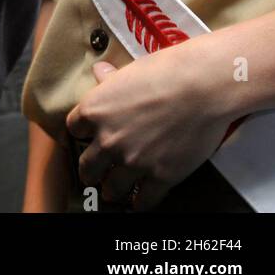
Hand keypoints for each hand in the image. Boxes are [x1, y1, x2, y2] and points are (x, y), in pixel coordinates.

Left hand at [67, 46, 231, 210]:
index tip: (86, 137)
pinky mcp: (160, 176)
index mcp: (94, 111)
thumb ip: (110, 79)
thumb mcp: (128, 72)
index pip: (74, 129)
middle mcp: (107, 140)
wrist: (201, 87)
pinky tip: (139, 202)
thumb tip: (100, 71)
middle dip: (90, 171)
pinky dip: (140, 203)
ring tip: (112, 192)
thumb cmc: (165, 73)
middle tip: (93, 174)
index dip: (81, 133)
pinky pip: (144, 200)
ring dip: (111, 191)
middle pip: (87, 166)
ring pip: (111, 188)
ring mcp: (133, 161)